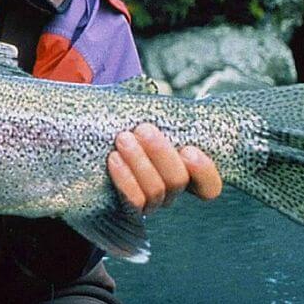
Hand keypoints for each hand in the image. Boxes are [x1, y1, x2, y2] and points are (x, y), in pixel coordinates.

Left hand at [106, 123, 221, 213]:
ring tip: (124, 138)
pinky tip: (115, 158)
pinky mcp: (129, 209)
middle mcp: (172, 192)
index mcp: (185, 172)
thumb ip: (165, 114)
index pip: (209, 186)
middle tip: (144, 129)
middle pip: (178, 181)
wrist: (95, 144)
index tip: (188, 149)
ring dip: (140, 162)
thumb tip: (174, 94)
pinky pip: (133, 201)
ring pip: (156, 191)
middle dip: (161, 154)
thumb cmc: (130, 128)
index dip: (204, 171)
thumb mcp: (150, 118)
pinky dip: (125, 179)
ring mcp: (152, 203)